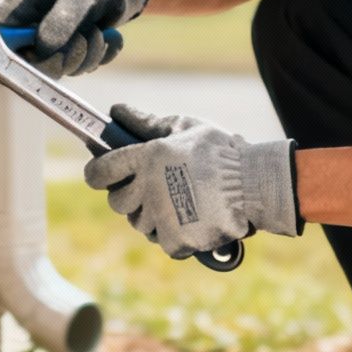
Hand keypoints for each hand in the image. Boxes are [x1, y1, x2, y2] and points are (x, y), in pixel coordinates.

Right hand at [0, 0, 149, 77]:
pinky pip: (77, 68)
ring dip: (84, 56)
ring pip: (56, 67)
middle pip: (27, 58)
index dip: (13, 49)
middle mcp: (31, 21)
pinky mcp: (68, 51)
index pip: (1, 30)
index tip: (38, 55)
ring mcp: (49, 38)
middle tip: (83, 42)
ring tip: (99, 33)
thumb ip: (63, 18)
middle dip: (60, 56)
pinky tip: (106, 38)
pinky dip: (96, 57)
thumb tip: (43, 47)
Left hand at [83, 104, 300, 259]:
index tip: (100, 175)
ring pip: (140, 223)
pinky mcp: (174, 240)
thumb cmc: (220, 151)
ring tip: (177, 204)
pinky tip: (188, 221)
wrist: (254, 183)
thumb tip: (116, 111)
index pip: (101, 171)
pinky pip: (161, 240)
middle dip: (128, 197)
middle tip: (151, 190)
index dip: (97, 173)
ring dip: (152, 216)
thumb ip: (147, 122)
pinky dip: (172, 235)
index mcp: (145, 158)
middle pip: (118, 202)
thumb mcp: (184, 127)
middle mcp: (147, 188)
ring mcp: (160, 217)